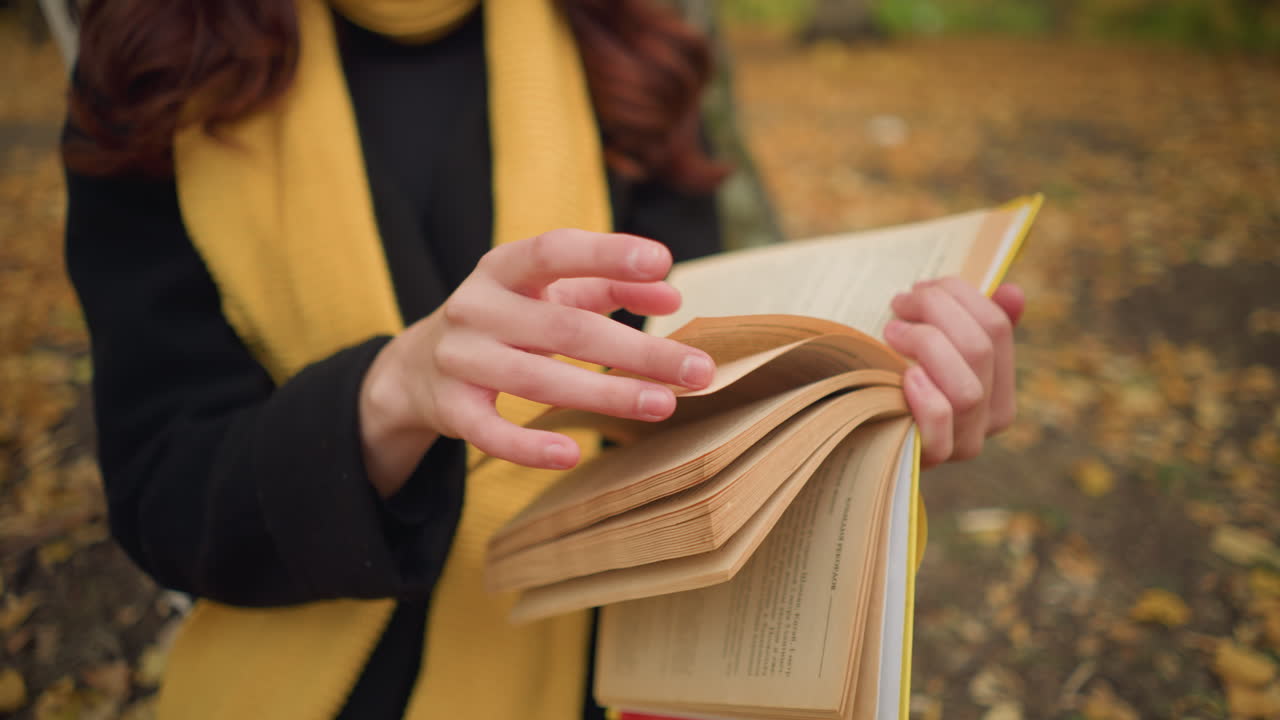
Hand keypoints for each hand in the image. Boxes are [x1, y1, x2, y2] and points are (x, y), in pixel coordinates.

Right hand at [359, 229, 714, 494]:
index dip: (607, 254)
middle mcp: (476, 307)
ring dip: (606, 393)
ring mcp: (460, 359)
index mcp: (504, 268)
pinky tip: (571, 454)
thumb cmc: (507, 319)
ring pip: (538, 379)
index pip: (556, 250)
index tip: (662, 261)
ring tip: (663, 405)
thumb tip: (671, 291)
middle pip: (566, 328)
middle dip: (638, 350)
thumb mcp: (547, 292)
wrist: (417, 366)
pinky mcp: (451, 409)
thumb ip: (609, 286)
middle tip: (698, 370)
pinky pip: (490, 433)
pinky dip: (529, 446)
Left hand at [883, 277, 1024, 467]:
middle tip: (900, 303)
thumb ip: (973, 323)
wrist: (867, 435)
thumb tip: (1012, 291)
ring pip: (967, 389)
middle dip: (936, 311)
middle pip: (979, 349)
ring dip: (926, 346)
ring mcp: (965, 441)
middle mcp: (992, 416)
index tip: (922, 287)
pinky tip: (904, 375)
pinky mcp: (934, 457)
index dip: (959, 295)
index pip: (996, 327)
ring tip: (892, 332)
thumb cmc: (901, 384)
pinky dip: (925, 394)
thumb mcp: (937, 350)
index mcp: (1002, 382)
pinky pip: (941, 421)